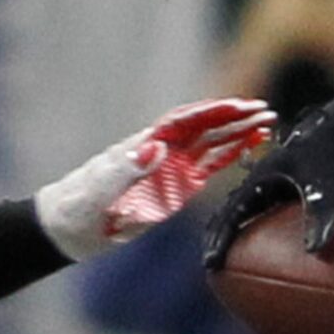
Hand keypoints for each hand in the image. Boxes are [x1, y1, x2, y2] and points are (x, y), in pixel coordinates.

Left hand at [34, 97, 273, 260]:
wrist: (67, 225)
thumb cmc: (79, 204)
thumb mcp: (98, 189)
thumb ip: (125, 169)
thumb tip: (154, 147)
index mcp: (144, 146)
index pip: (184, 123)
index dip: (212, 113)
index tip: (238, 108)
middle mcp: (160, 152)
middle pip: (203, 129)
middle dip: (234, 119)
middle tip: (265, 112)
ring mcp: (168, 168)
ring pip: (209, 145)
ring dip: (236, 134)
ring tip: (266, 125)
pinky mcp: (172, 187)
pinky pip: (205, 168)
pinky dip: (226, 157)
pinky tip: (247, 147)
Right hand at [204, 83, 333, 266]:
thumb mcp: (329, 186)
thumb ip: (321, 217)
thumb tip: (314, 251)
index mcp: (265, 175)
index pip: (232, 212)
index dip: (219, 239)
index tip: (210, 264)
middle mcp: (268, 175)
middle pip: (234, 209)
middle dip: (220, 235)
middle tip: (211, 263)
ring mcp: (283, 176)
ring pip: (251, 207)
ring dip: (239, 229)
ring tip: (233, 255)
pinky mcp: (298, 179)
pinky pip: (273, 207)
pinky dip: (265, 225)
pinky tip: (274, 244)